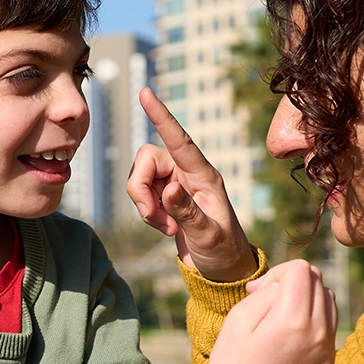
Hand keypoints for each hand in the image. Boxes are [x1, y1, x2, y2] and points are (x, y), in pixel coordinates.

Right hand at [126, 88, 256, 281]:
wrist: (221, 270)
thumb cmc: (223, 251)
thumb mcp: (208, 235)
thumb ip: (187, 212)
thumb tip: (168, 190)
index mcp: (205, 175)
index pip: (180, 140)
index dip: (162, 116)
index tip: (146, 93)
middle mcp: (188, 173)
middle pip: (147, 160)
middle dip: (140, 188)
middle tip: (151, 217)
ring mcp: (175, 184)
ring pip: (140, 177)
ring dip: (144, 204)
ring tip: (165, 227)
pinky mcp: (165, 197)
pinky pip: (142, 194)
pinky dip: (147, 212)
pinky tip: (166, 228)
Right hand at [205, 259, 336, 363]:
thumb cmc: (232, 360)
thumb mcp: (238, 316)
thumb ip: (268, 289)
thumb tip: (288, 282)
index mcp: (293, 321)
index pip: (301, 269)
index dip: (277, 272)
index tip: (258, 291)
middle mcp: (318, 335)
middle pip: (318, 281)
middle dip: (293, 283)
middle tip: (267, 302)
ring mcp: (327, 351)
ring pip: (329, 299)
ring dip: (307, 299)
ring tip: (280, 317)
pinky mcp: (329, 363)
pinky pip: (330, 325)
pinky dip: (314, 320)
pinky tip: (291, 335)